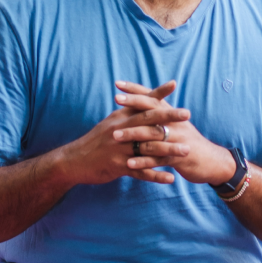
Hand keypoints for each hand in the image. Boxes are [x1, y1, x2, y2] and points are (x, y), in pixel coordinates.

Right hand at [60, 81, 191, 185]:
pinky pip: (141, 171)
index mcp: (120, 118)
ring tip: (187, 151)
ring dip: (169, 150)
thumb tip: (143, 100)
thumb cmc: (97, 141)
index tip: (174, 84)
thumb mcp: (111, 123)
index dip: (158, 93)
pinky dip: (156, 175)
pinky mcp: (118, 166)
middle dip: (169, 117)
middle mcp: (121, 130)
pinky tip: (171, 178)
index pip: (142, 102)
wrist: (74, 160)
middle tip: (188, 114)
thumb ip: (128, 113)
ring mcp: (120, 149)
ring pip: (148, 148)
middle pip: (148, 121)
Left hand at [112, 81, 235, 185]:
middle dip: (133, 103)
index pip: (152, 97)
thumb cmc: (188, 143)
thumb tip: (143, 103)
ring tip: (114, 136)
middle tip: (115, 99)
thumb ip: (161, 115)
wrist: (212, 162)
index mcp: (172, 115)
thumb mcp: (177, 126)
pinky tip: (129, 164)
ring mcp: (177, 140)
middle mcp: (175, 123)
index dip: (136, 90)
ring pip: (152, 135)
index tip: (118, 83)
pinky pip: (158, 159)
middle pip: (152, 110)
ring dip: (133, 135)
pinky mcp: (178, 158)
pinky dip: (143, 162)